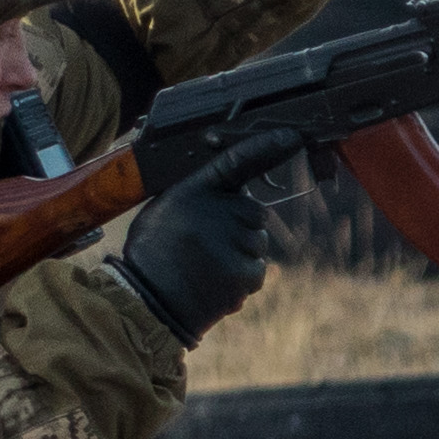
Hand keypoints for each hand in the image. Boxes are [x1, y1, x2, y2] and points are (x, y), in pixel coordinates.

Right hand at [114, 126, 307, 344]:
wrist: (146, 301)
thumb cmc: (154, 253)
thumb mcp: (167, 208)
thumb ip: (202, 196)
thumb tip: (238, 192)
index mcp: (194, 191)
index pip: (236, 160)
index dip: (265, 145)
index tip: (292, 136)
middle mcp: (218, 212)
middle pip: (254, 213)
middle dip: (240, 227)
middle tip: (207, 246)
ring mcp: (234, 244)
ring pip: (257, 243)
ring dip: (240, 254)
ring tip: (205, 267)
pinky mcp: (244, 274)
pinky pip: (256, 270)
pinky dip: (241, 278)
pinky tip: (214, 283)